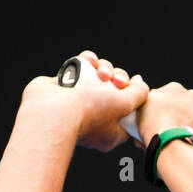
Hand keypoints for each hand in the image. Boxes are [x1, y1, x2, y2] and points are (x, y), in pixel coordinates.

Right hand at [18, 50, 149, 152]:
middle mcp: (94, 118)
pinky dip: (85, 61)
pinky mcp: (65, 88)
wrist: (53, 111)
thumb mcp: (125, 104)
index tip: (130, 87)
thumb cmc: (90, 113)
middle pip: (115, 89)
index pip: (128, 109)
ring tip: (98, 71)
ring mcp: (78, 103)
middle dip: (117, 77)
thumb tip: (139, 82)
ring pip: (98, 77)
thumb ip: (139, 93)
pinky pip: (80, 68)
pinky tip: (87, 60)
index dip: (132, 94)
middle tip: (112, 80)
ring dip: (103, 67)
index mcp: (110, 131)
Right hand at [136, 82, 192, 152]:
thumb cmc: (154, 131)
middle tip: (178, 133)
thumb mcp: (139, 111)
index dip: (169, 112)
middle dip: (186, 117)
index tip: (166, 123)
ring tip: (191, 141)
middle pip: (191, 106)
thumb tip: (147, 104)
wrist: (173, 146)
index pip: (172, 98)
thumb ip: (146, 104)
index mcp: (174, 89)